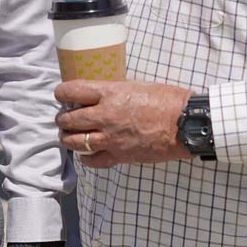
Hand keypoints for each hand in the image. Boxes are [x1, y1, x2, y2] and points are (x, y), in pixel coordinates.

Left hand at [55, 80, 192, 167]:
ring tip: (69, 135)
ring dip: (68, 138)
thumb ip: (115, 91)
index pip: (72, 91)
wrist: (185, 124)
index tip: (61, 94)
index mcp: (110, 93)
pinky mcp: (120, 156)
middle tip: (64, 117)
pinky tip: (86, 153)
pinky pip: (93, 161)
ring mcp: (111, 138)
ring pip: (74, 141)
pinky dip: (86, 158)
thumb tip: (99, 94)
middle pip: (69, 119)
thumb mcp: (137, 85)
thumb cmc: (167, 100)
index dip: (61, 92)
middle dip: (62, 118)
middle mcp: (106, 116)